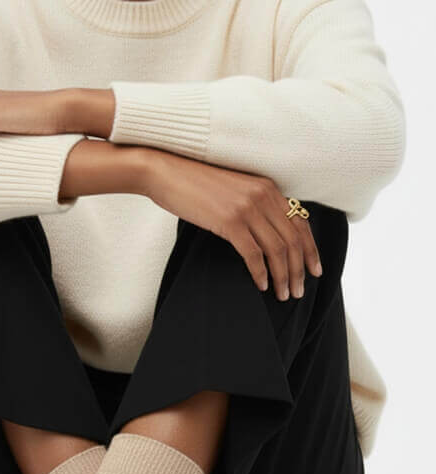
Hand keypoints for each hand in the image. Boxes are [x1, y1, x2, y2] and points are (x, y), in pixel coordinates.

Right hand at [144, 150, 322, 299]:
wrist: (167, 171)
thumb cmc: (196, 184)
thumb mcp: (234, 189)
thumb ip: (254, 205)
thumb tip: (267, 233)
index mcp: (268, 187)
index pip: (300, 222)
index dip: (311, 250)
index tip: (315, 270)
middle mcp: (263, 195)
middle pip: (293, 240)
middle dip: (299, 270)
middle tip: (298, 292)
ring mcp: (247, 208)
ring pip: (277, 250)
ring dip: (283, 276)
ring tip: (283, 294)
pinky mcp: (230, 221)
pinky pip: (253, 254)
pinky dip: (261, 273)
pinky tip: (261, 285)